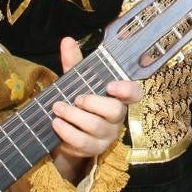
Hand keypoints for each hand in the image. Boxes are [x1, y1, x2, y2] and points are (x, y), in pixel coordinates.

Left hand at [49, 38, 140, 181]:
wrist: (65, 132)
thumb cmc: (77, 102)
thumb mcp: (76, 81)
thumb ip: (74, 62)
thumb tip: (68, 40)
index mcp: (118, 97)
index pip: (135, 93)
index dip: (127, 90)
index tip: (110, 85)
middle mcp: (117, 117)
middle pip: (115, 111)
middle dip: (93, 103)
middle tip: (76, 98)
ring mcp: (107, 136)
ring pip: (96, 127)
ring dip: (74, 117)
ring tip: (57, 109)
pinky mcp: (93, 150)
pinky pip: (83, 143)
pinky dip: (67, 132)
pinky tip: (56, 123)